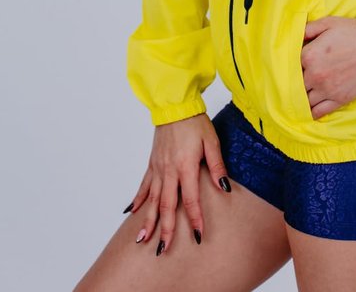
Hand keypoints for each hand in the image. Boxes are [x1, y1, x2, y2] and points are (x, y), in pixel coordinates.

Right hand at [125, 113, 230, 255]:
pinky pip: (144, 185)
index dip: (195, 219)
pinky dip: (137, 200)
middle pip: (166, 206)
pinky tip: (131, 213)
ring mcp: (158, 168)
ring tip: (142, 240)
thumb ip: (216, 166)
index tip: (197, 236)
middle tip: (163, 249)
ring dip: (147, 221)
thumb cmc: (196, 123)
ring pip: (151, 199)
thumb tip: (224, 187)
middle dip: (165, 229)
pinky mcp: (151, 163)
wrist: (175, 106)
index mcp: (185, 166)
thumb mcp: (212, 142)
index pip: (191, 199)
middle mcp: (169, 171)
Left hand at [301, 15, 355, 118]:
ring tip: (304, 94)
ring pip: (305, 100)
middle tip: (300, 78)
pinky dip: (312, 113)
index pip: (290, 64)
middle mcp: (314, 75)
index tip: (297, 62)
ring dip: (302, 97)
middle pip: (295, 83)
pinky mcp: (339, 100)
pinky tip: (309, 110)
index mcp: (308, 55)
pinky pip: (319, 112)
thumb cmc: (354, 32)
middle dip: (296, 81)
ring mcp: (326, 90)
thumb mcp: (329, 23)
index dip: (293, 63)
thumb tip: (296, 36)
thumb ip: (309, 28)